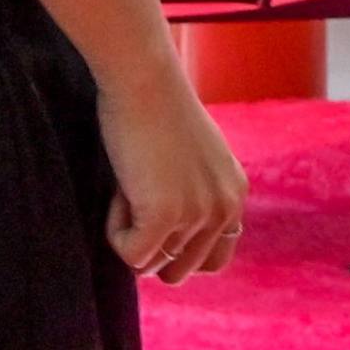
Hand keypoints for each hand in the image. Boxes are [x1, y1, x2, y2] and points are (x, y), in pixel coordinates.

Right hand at [96, 59, 245, 283]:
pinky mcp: (167, 215)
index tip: (153, 222)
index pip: (214, 261)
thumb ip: (194, 198)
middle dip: (151, 248)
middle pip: (181, 271)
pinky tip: (120, 191)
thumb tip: (168, 250)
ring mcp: (199, 213)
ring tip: (130, 185)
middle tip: (137, 200)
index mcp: (234, 194)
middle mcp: (225, 208)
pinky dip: (115, 232)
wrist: (143, 78)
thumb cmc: (154, 108)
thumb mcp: (190, 159)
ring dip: (130, 231)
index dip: (177, 252)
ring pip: (151, 263)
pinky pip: (131, 255)